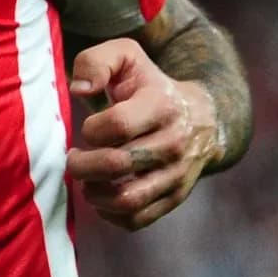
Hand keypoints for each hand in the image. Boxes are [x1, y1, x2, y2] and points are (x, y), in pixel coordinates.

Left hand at [64, 38, 220, 230]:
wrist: (203, 118)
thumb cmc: (150, 86)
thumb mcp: (127, 57)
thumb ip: (96, 62)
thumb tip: (78, 89)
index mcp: (161, 105)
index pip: (117, 125)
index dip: (91, 129)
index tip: (88, 128)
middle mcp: (174, 142)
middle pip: (117, 165)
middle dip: (82, 165)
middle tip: (74, 159)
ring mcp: (177, 174)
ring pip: (127, 199)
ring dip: (94, 193)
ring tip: (86, 180)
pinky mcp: (174, 197)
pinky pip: (137, 219)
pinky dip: (110, 214)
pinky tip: (101, 195)